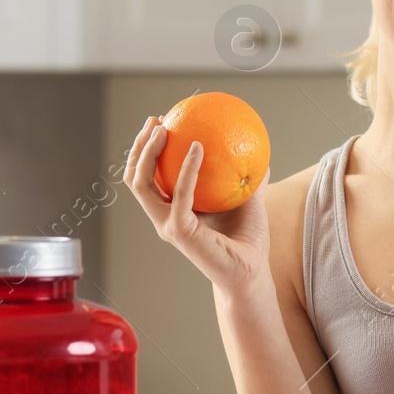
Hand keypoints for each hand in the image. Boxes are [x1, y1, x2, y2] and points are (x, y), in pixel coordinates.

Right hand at [123, 116, 270, 291]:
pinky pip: (179, 193)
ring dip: (148, 153)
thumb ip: (248, 178)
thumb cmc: (248, 240)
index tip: (162, 123)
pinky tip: (198, 147)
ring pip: (141, 184)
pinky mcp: (180, 232)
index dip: (147, 150)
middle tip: (156, 120)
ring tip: (163, 129)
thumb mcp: (248, 201)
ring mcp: (168, 225)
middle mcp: (163, 217)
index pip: (148, 177)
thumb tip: (258, 152)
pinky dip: (186, 168)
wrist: (251, 272)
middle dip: (139, 145)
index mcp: (172, 210)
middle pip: (135, 177)